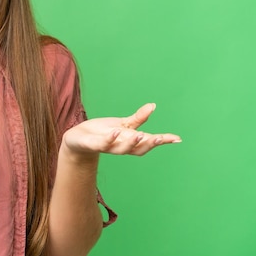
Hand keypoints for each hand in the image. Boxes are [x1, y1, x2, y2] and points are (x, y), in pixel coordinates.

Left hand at [62, 103, 180, 159]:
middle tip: (161, 138)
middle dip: (150, 144)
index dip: (163, 141)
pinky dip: (110, 139)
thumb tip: (153, 106)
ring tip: (140, 135)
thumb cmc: (102, 132)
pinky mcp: (94, 145)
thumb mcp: (122, 124)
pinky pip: (103, 143)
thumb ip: (138, 118)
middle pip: (139, 148)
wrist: (78, 138)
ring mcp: (108, 147)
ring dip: (132, 143)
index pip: (149, 141)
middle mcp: (121, 146)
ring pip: (123, 149)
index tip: (177, 139)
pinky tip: (115, 131)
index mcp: (130, 141)